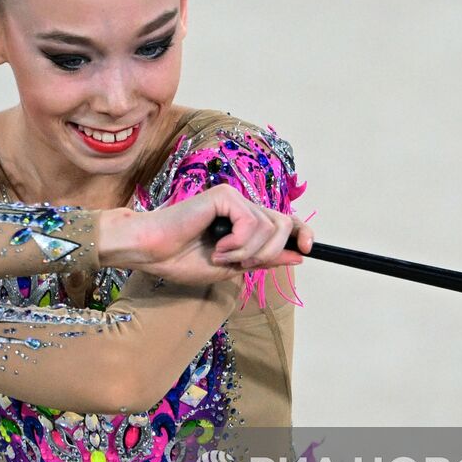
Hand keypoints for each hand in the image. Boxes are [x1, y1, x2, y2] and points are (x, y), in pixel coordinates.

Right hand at [101, 184, 312, 284]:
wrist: (153, 253)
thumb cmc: (182, 259)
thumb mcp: (233, 266)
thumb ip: (264, 259)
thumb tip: (298, 255)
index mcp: (244, 223)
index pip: (284, 222)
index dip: (301, 232)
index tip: (308, 248)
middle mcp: (242, 207)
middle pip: (283, 225)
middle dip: (268, 251)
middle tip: (240, 262)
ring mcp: (233, 199)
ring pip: (270, 226)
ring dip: (248, 251)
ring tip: (220, 254)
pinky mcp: (224, 195)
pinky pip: (251, 222)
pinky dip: (238, 242)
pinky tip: (217, 246)